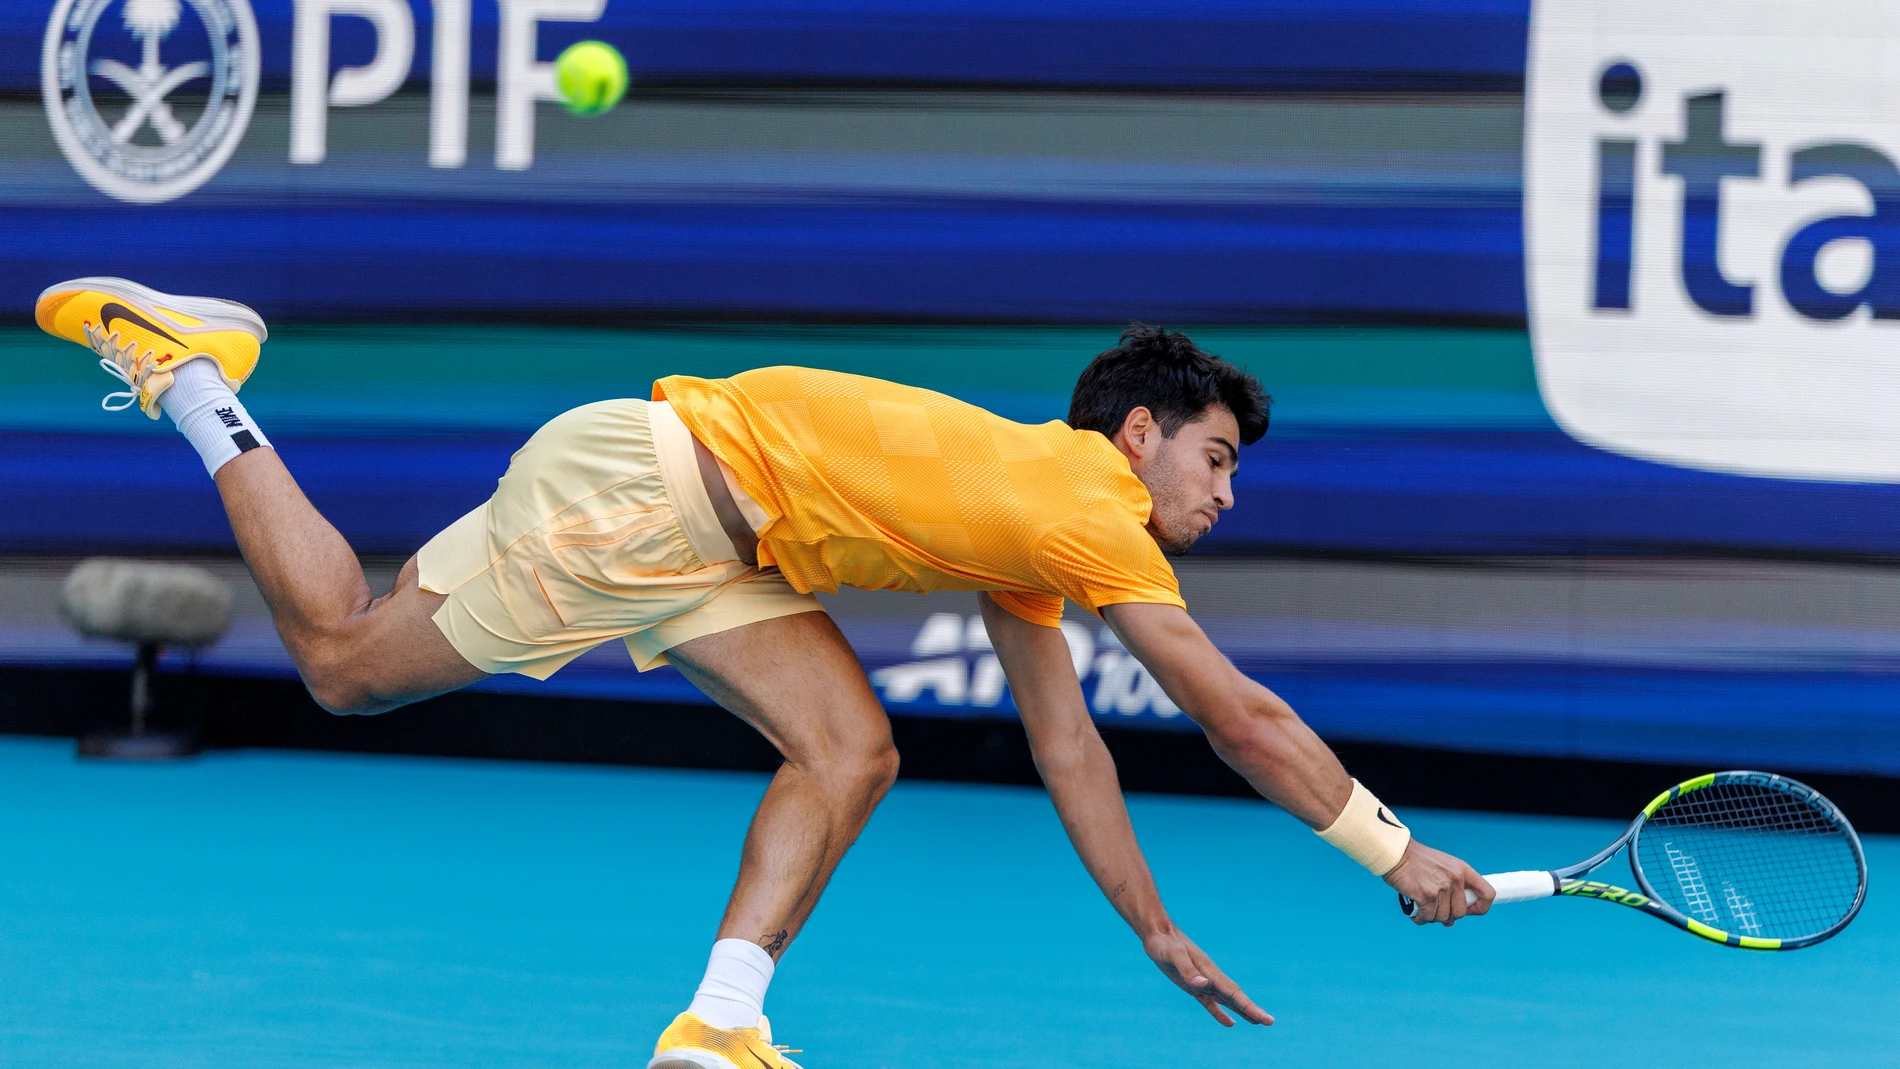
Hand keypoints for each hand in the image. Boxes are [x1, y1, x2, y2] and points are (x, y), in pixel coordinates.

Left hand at [1141, 927, 1273, 1026]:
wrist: (1158, 933)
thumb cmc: (1164, 943)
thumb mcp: (1174, 955)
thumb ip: (1188, 970)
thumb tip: (1205, 985)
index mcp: (1209, 971)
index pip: (1234, 993)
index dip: (1249, 1006)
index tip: (1265, 1018)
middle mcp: (1210, 977)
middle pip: (1235, 997)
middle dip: (1252, 1010)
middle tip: (1269, 1022)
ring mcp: (1202, 981)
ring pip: (1227, 1000)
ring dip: (1242, 1011)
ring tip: (1257, 1022)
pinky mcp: (1192, 985)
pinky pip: (1210, 1003)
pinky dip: (1220, 1013)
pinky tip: (1230, 1023)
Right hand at [1385, 840, 1493, 925]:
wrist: (1397, 853)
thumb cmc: (1417, 860)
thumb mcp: (1443, 867)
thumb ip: (1451, 890)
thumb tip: (1450, 921)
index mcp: (1463, 870)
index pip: (1487, 894)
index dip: (1481, 907)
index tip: (1470, 910)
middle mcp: (1455, 879)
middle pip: (1461, 912)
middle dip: (1448, 915)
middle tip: (1436, 909)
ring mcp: (1441, 888)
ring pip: (1443, 917)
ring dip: (1432, 917)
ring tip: (1423, 909)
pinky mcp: (1426, 896)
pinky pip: (1428, 917)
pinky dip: (1421, 919)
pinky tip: (1416, 913)